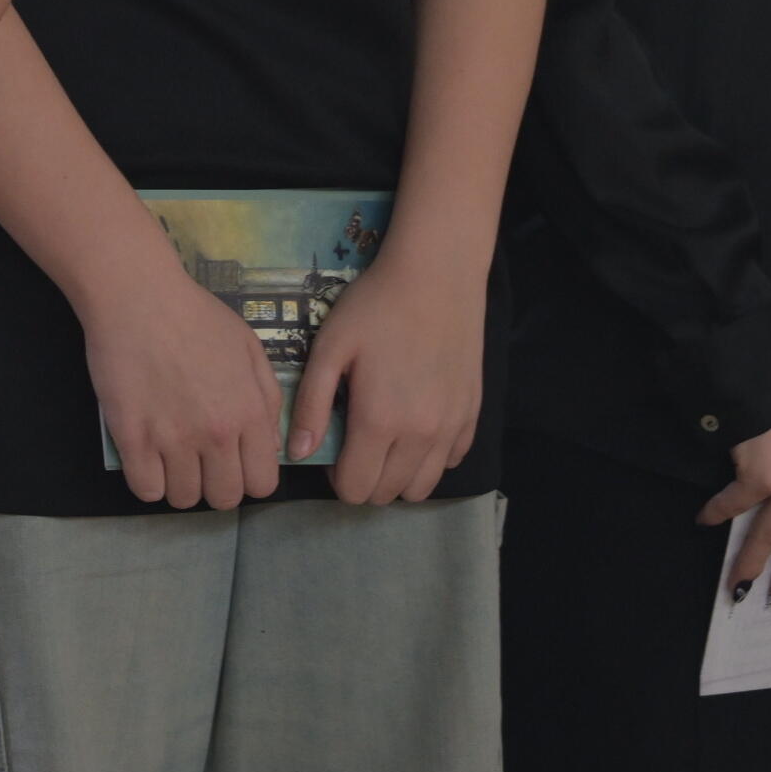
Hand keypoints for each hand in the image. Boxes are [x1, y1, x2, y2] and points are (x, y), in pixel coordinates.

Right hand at [82, 244, 283, 509]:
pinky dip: (147, 481)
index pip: (262, 484)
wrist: (138, 297)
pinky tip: (145, 459)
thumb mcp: (250, 349)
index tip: (231, 461)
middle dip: (214, 485)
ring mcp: (172, 439)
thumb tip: (270, 445)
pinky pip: (145, 489)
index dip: (247, 477)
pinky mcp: (132, 437)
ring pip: (183, 499)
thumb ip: (267, 399)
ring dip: (179, 484)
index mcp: (249, 414)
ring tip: (169, 458)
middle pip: (224, 498)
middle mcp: (216, 435)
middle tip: (199, 461)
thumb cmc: (196, 317)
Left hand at [294, 246, 485, 504]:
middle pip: (388, 494)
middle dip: (365, 479)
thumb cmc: (374, 307)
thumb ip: (311, 404)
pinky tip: (415, 426)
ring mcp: (452, 428)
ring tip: (383, 440)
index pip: (356, 488)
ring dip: (398, 476)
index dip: (337, 478)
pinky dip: (431, 458)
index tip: (332, 450)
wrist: (436, 277)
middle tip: (354, 443)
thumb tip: (297, 452)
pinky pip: (451, 461)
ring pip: (423, 487)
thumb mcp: (330, 348)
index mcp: (380, 421)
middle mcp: (421, 435)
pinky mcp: (473, 415)